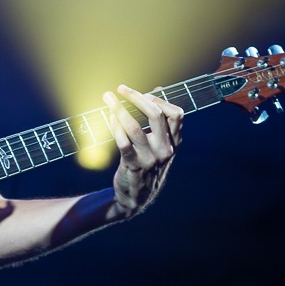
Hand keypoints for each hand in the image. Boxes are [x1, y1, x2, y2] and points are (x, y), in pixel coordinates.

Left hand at [103, 85, 182, 219]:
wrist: (137, 197)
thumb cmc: (147, 163)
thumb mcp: (159, 144)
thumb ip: (159, 120)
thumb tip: (157, 89)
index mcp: (174, 142)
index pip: (176, 113)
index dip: (159, 98)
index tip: (143, 92)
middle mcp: (165, 149)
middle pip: (156, 115)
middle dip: (137, 98)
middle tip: (121, 89)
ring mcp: (150, 158)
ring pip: (134, 127)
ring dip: (119, 109)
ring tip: (108, 98)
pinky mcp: (133, 165)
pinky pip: (122, 141)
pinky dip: (114, 126)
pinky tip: (109, 118)